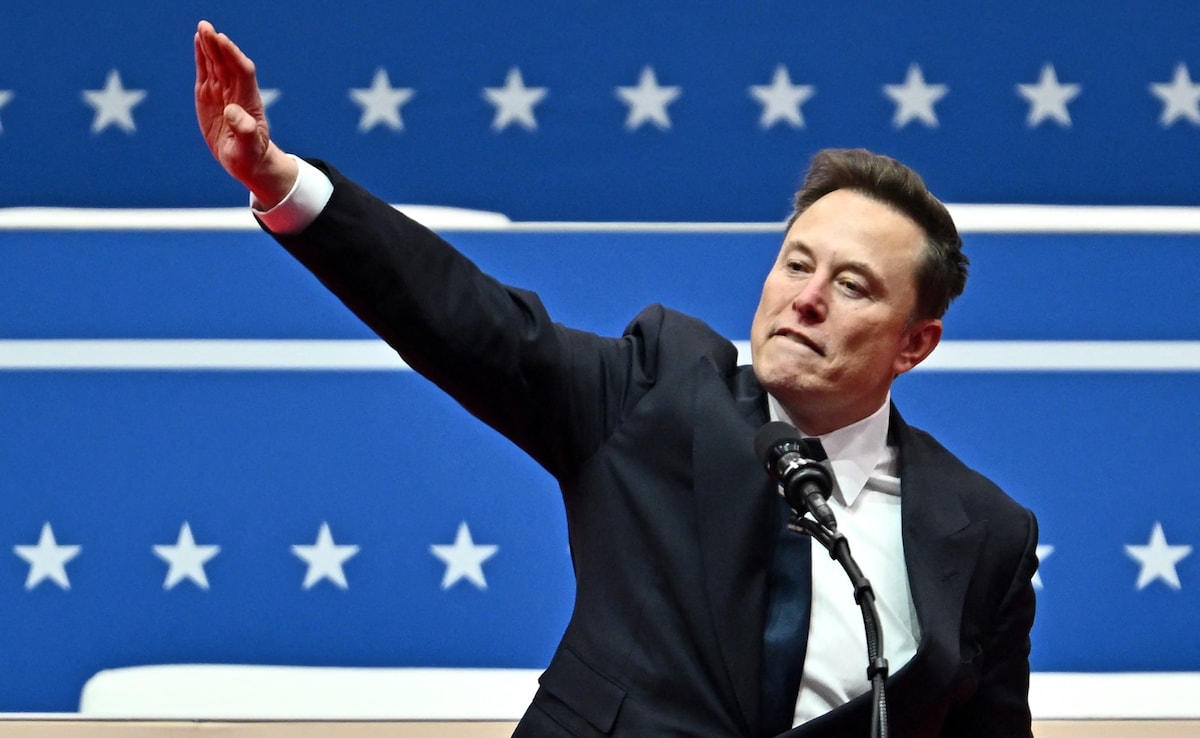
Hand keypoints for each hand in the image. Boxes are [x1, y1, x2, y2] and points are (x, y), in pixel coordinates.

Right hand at [194, 20, 296, 207]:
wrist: (246, 160)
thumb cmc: (250, 156)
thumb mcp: (248, 148)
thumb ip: (244, 130)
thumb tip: (232, 110)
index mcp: (248, 103)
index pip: (242, 73)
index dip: (233, 56)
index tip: (223, 41)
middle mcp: (236, 93)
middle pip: (227, 64)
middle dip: (218, 46)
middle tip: (206, 27)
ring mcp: (222, 93)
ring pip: (216, 64)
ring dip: (209, 46)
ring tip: (202, 28)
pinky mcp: (210, 96)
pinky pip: (206, 72)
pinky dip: (202, 57)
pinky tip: (199, 41)